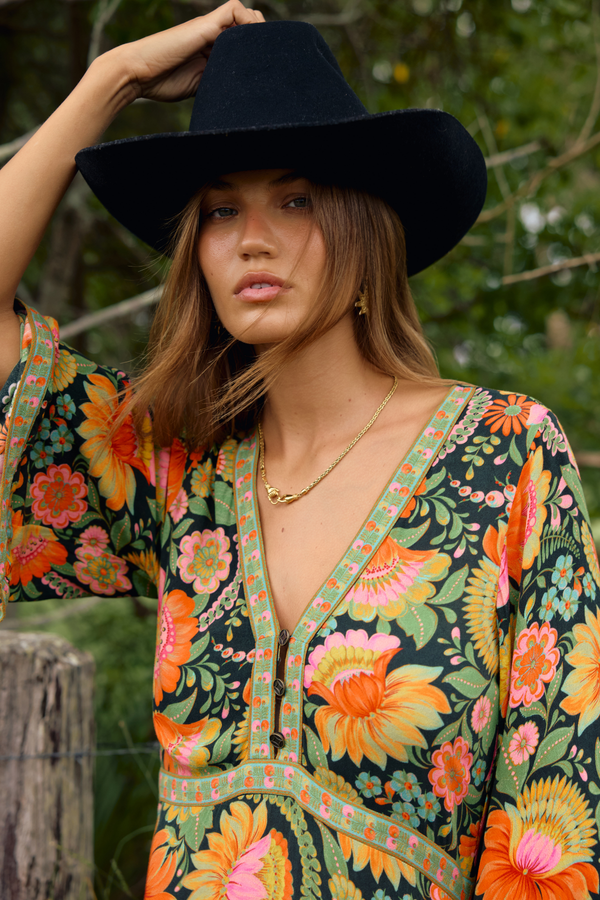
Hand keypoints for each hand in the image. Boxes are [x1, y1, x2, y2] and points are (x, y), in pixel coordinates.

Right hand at [110, 0, 264, 102]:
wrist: (139, 73)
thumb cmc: (163, 81)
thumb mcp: (201, 84)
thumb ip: (219, 80)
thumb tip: (240, 93)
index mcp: (213, 48)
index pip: (244, 40)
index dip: (258, 50)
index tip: (266, 69)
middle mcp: (213, 34)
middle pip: (250, 25)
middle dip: (262, 41)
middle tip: (268, 61)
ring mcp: (209, 28)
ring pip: (246, 16)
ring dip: (257, 31)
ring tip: (261, 53)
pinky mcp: (204, 25)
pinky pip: (234, 10)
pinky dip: (246, 22)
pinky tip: (248, 43)